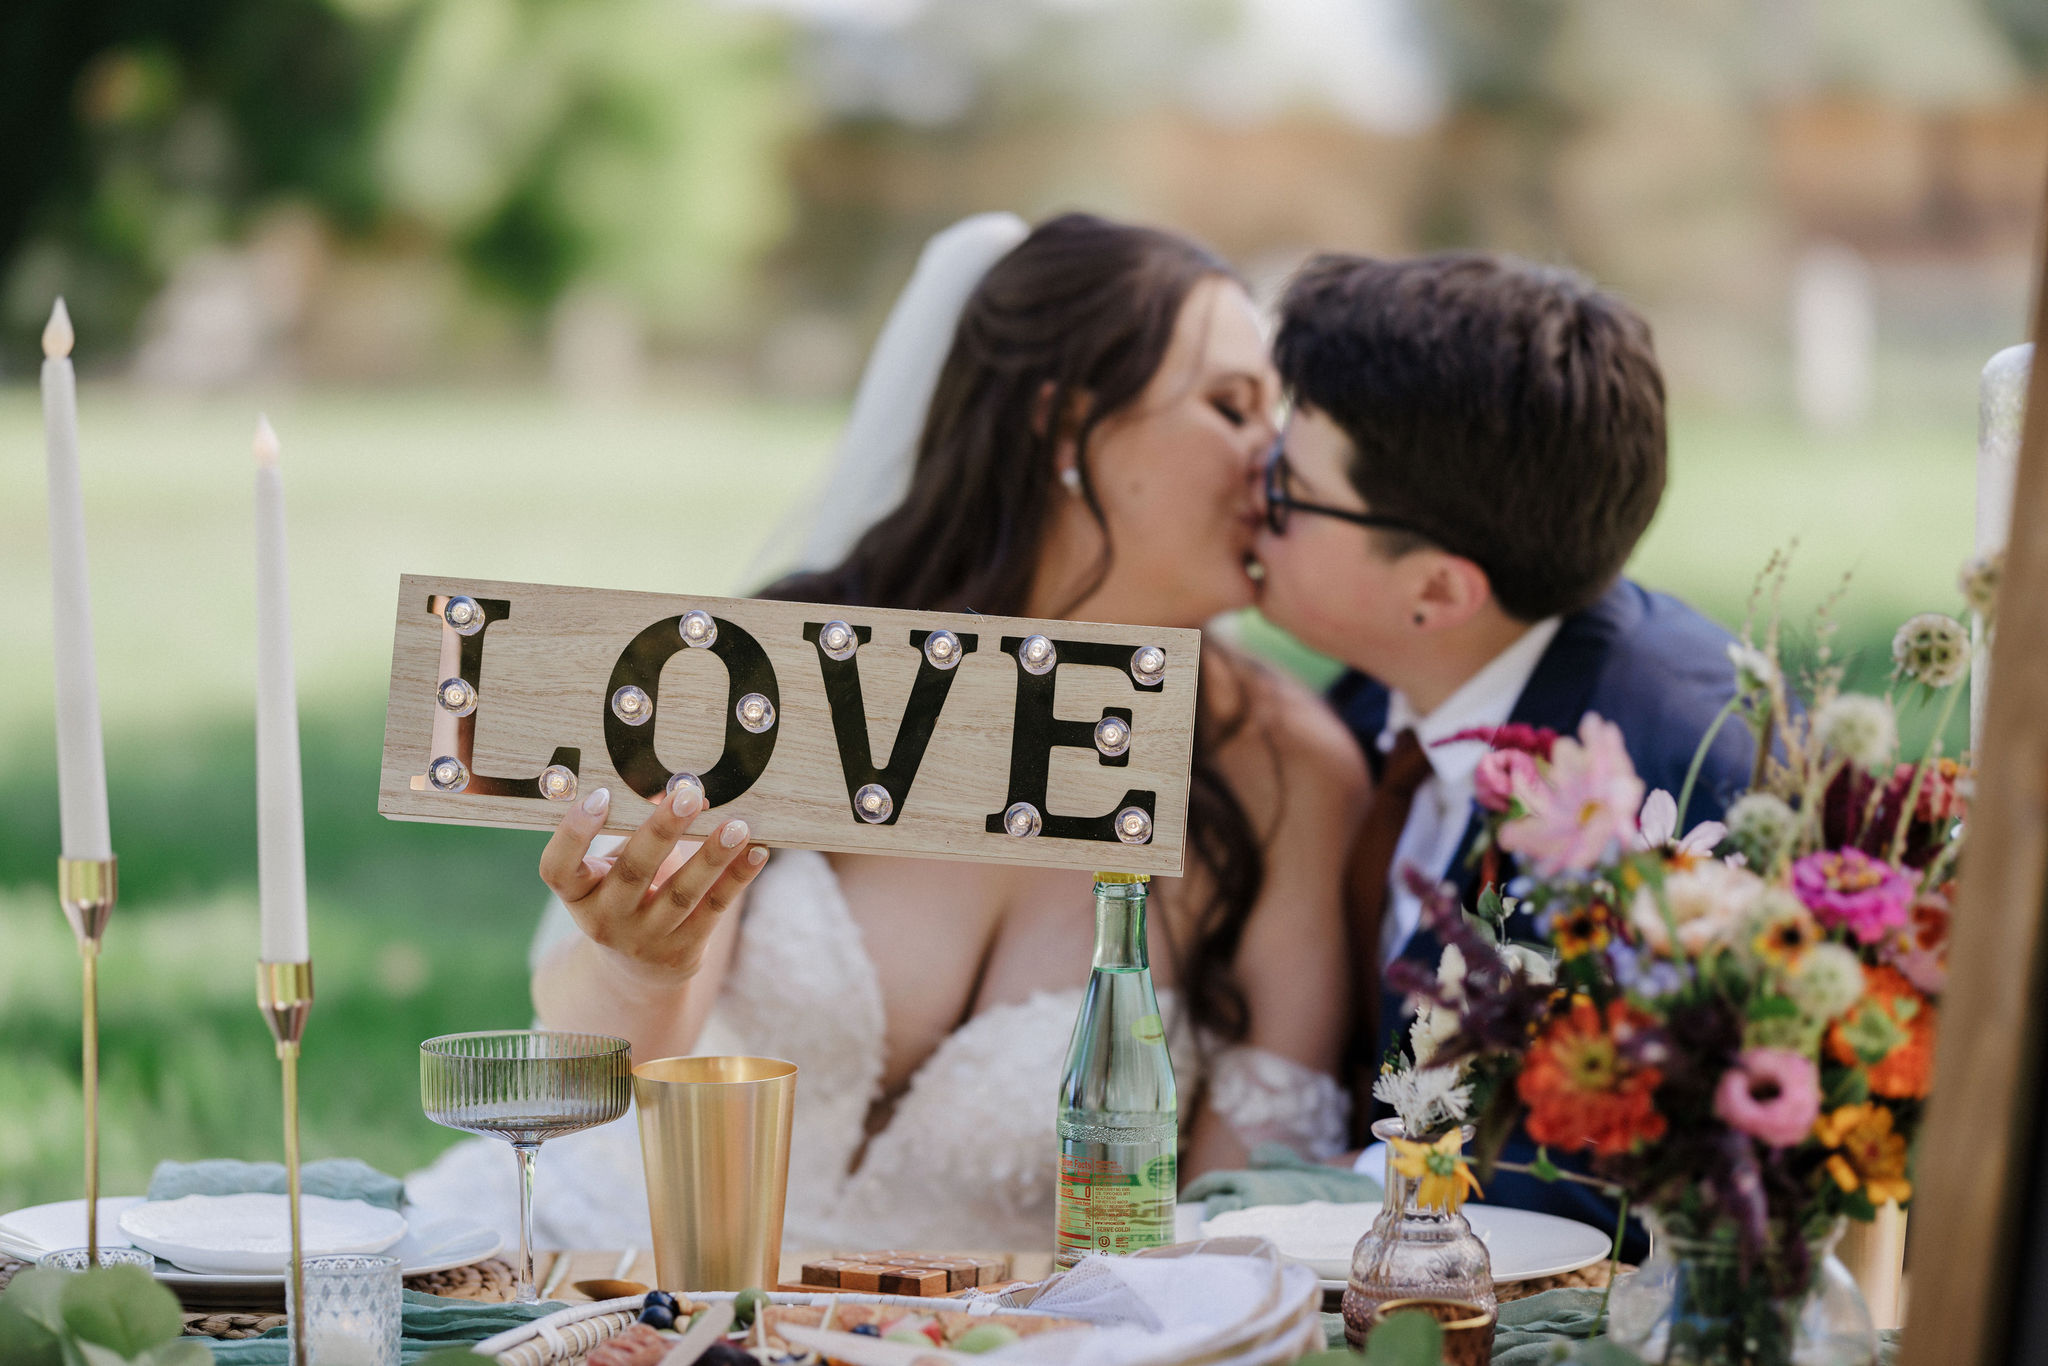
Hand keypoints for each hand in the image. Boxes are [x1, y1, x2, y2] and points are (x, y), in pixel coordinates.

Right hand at [538, 783, 768, 984]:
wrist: (636, 970)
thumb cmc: (625, 894)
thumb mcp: (615, 867)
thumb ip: (636, 829)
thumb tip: (678, 786)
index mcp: (577, 894)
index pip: (558, 868)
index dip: (574, 833)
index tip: (600, 795)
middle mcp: (604, 920)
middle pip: (632, 873)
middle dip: (662, 832)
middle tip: (688, 795)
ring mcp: (644, 939)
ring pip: (680, 894)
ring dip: (711, 857)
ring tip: (737, 825)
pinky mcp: (682, 950)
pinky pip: (714, 910)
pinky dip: (737, 879)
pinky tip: (757, 852)